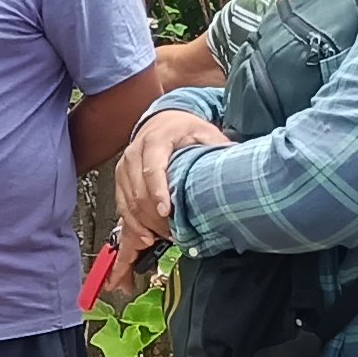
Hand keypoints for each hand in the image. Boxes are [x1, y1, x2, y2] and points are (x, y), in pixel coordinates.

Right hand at [118, 109, 229, 254]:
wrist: (162, 121)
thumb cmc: (183, 128)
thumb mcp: (204, 131)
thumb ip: (217, 146)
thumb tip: (236, 161)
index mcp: (154, 141)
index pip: (152, 169)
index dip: (158, 192)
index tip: (167, 212)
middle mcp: (134, 154)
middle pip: (138, 191)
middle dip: (154, 216)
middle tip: (174, 232)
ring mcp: (124, 167)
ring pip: (129, 202)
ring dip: (145, 223)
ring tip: (166, 236)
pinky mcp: (120, 179)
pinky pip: (122, 205)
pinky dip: (133, 223)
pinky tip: (147, 235)